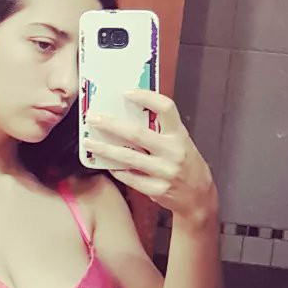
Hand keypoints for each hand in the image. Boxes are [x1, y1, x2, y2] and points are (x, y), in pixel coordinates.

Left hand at [86, 90, 216, 223]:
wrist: (199, 196)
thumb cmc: (185, 162)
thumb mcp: (180, 141)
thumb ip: (160, 129)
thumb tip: (127, 113)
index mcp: (179, 135)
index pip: (166, 108)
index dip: (146, 97)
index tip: (126, 92)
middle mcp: (173, 152)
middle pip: (137, 134)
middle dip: (111, 125)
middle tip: (92, 118)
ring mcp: (165, 172)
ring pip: (128, 158)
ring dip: (104, 149)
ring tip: (88, 142)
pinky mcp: (156, 190)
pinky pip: (129, 177)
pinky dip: (115, 168)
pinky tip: (105, 162)